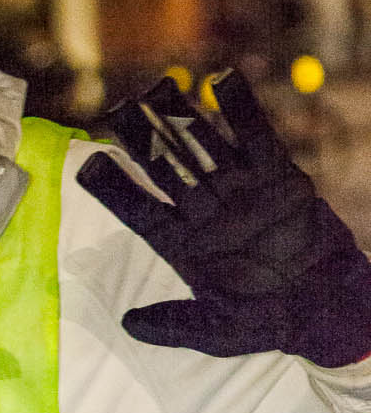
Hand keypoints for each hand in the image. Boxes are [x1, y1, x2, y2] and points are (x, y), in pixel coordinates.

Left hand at [76, 69, 370, 364]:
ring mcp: (240, 192)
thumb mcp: (218, 332)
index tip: (87, 167)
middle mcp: (206, 213)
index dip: (116, 190)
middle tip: (117, 109)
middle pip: (166, 170)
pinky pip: (256, 139)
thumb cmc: (268, 323)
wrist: (325, 308)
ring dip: (181, 117)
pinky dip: (241, 110)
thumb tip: (127, 324)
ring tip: (158, 87)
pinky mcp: (278, 178)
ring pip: (204, 147)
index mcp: (184, 246)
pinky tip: (222, 81)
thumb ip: (174, 325)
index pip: (141, 213)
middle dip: (142, 140)